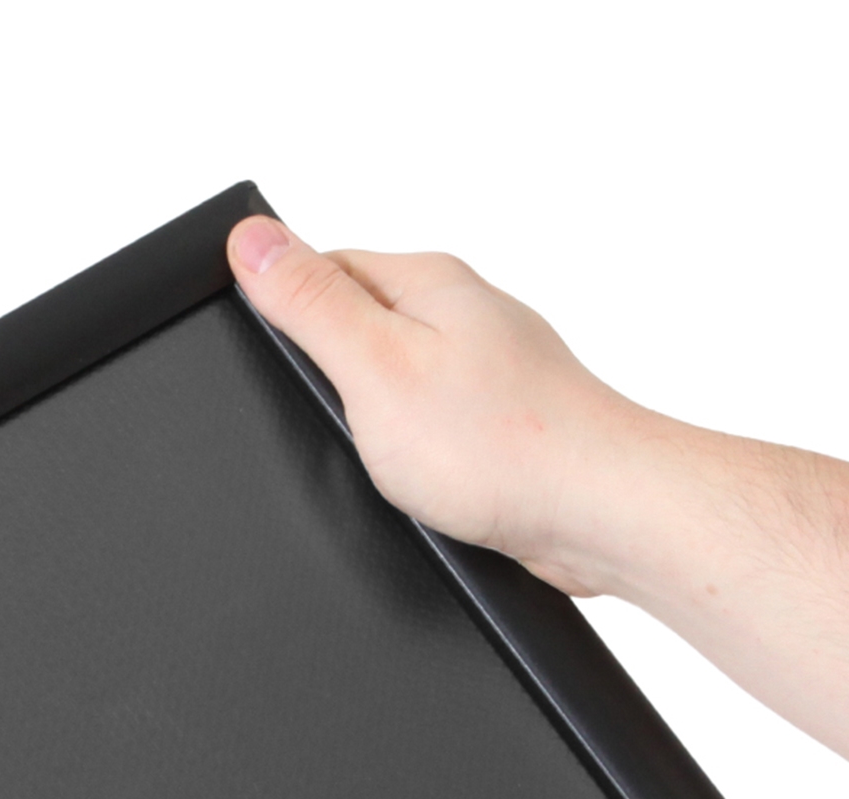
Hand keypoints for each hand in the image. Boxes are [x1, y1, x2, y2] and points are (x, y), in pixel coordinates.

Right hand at [226, 213, 664, 597]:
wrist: (595, 510)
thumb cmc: (501, 444)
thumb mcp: (375, 366)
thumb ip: (311, 304)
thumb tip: (252, 239)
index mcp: (428, 280)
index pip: (324, 265)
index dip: (281, 308)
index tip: (267, 354)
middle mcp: (463, 311)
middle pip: (359, 320)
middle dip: (327, 369)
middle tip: (329, 418)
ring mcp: (486, 363)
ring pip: (396, 374)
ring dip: (371, 414)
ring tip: (378, 452)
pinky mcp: (499, 417)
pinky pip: (430, 418)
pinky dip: (411, 447)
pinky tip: (416, 477)